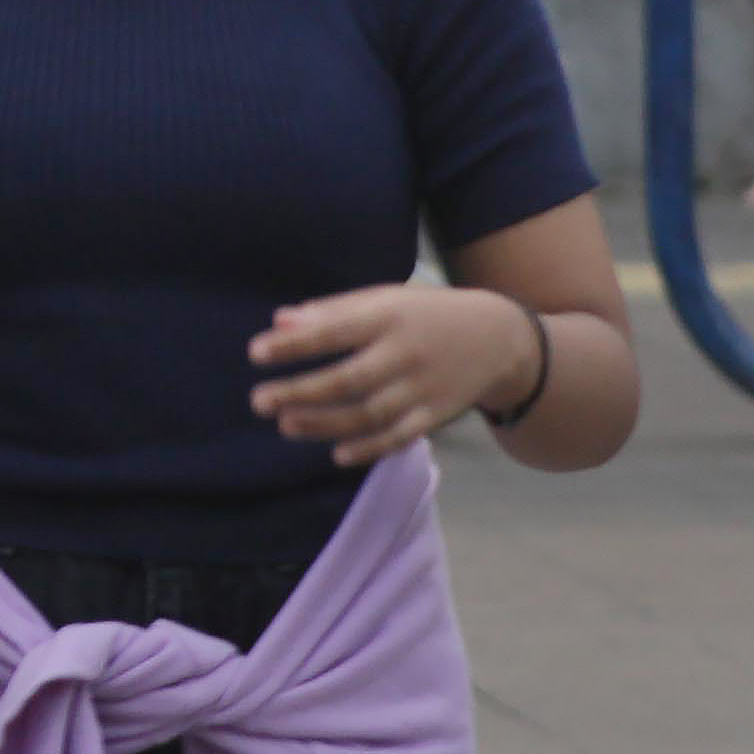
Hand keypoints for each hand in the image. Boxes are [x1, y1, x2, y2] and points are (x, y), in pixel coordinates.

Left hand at [249, 283, 544, 466]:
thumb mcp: (385, 300)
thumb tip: (278, 323)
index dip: (295, 344)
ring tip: (285, 424)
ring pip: (368, 414)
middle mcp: (406, 353)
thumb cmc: (424, 314)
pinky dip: (369, 449)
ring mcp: (423, 387)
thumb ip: (333, 312)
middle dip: (300, 392)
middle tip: (259, 401)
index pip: (336, 330)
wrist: (498, 337)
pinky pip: (399, 437)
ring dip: (324, 424)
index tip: (255, 353)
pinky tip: (337, 454)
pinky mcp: (436, 414)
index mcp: (390, 316)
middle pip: (348, 379)